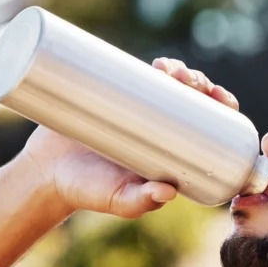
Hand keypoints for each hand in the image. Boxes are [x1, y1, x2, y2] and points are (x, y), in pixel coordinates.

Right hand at [16, 59, 240, 218]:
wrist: (45, 173)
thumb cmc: (87, 193)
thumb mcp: (118, 200)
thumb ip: (141, 201)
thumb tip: (168, 193)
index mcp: (174, 155)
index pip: (211, 128)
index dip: (222, 109)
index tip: (222, 99)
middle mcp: (162, 131)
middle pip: (195, 102)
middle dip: (202, 85)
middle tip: (193, 82)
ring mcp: (140, 112)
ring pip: (171, 85)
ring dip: (182, 73)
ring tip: (172, 71)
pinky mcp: (116, 96)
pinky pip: (143, 77)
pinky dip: (156, 68)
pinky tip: (162, 65)